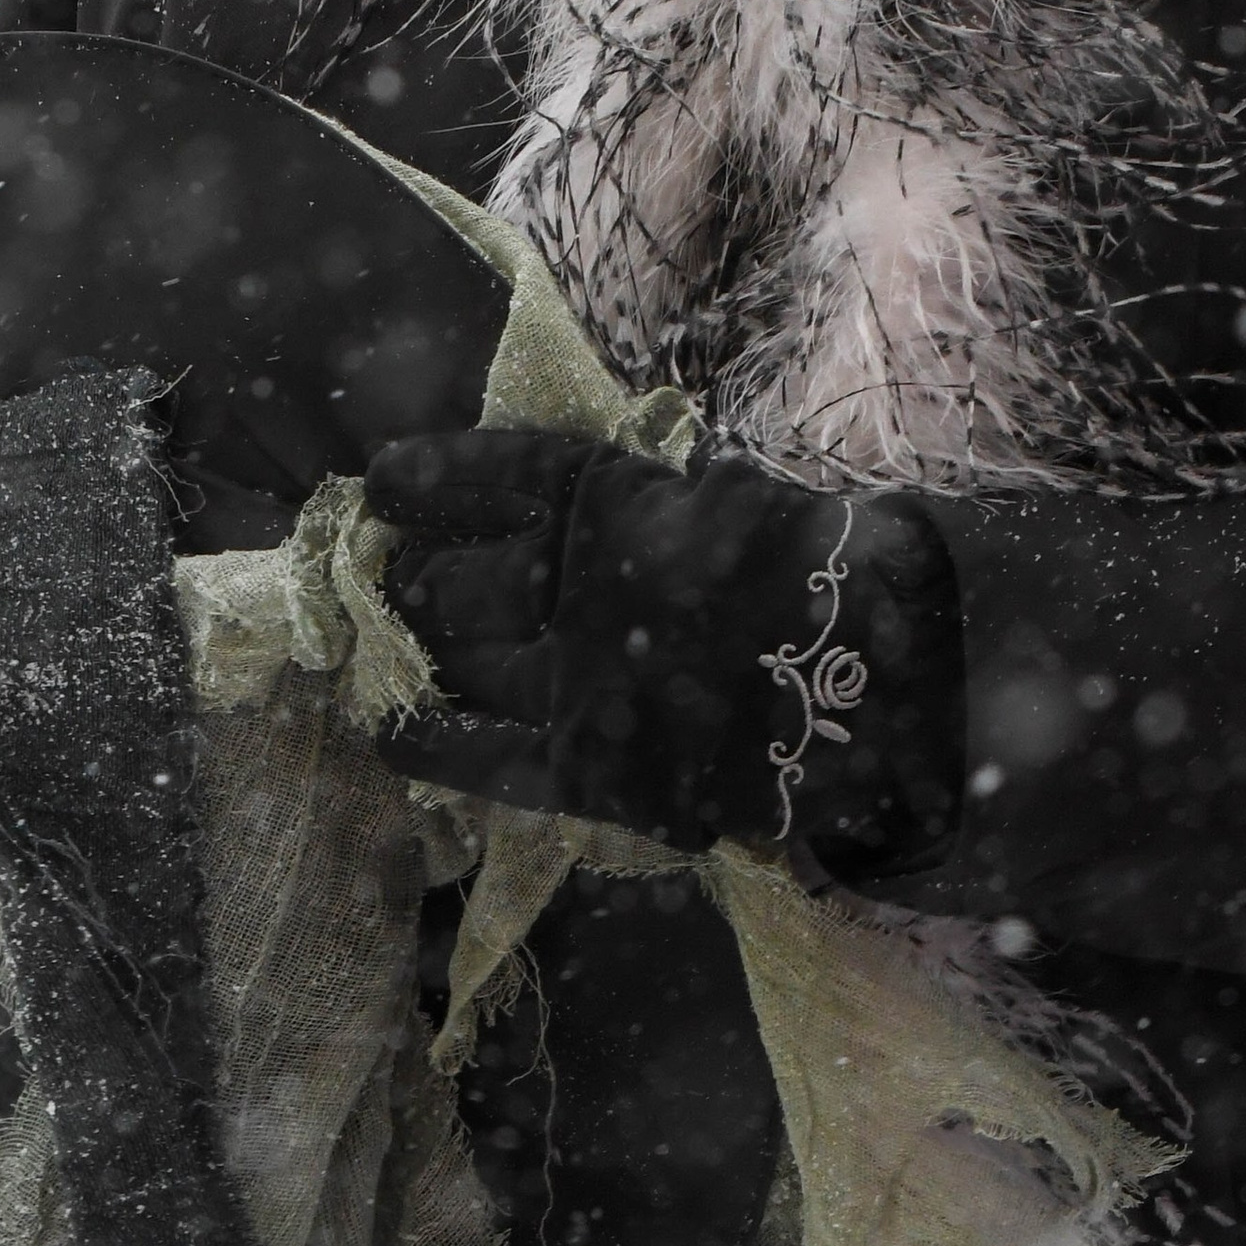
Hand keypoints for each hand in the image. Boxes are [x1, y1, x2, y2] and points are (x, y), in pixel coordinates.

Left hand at [363, 427, 959, 861]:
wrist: (866, 687)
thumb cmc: (808, 570)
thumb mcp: (731, 492)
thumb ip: (660, 493)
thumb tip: (614, 492)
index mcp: (609, 503)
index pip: (493, 478)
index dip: (428, 478)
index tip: (378, 480)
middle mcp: (569, 588)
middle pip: (457, 582)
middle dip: (410, 580)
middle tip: (387, 577)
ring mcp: (570, 681)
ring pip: (458, 660)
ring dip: (412, 646)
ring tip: (388, 634)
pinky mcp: (583, 767)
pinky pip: (481, 755)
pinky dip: (427, 739)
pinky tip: (386, 729)